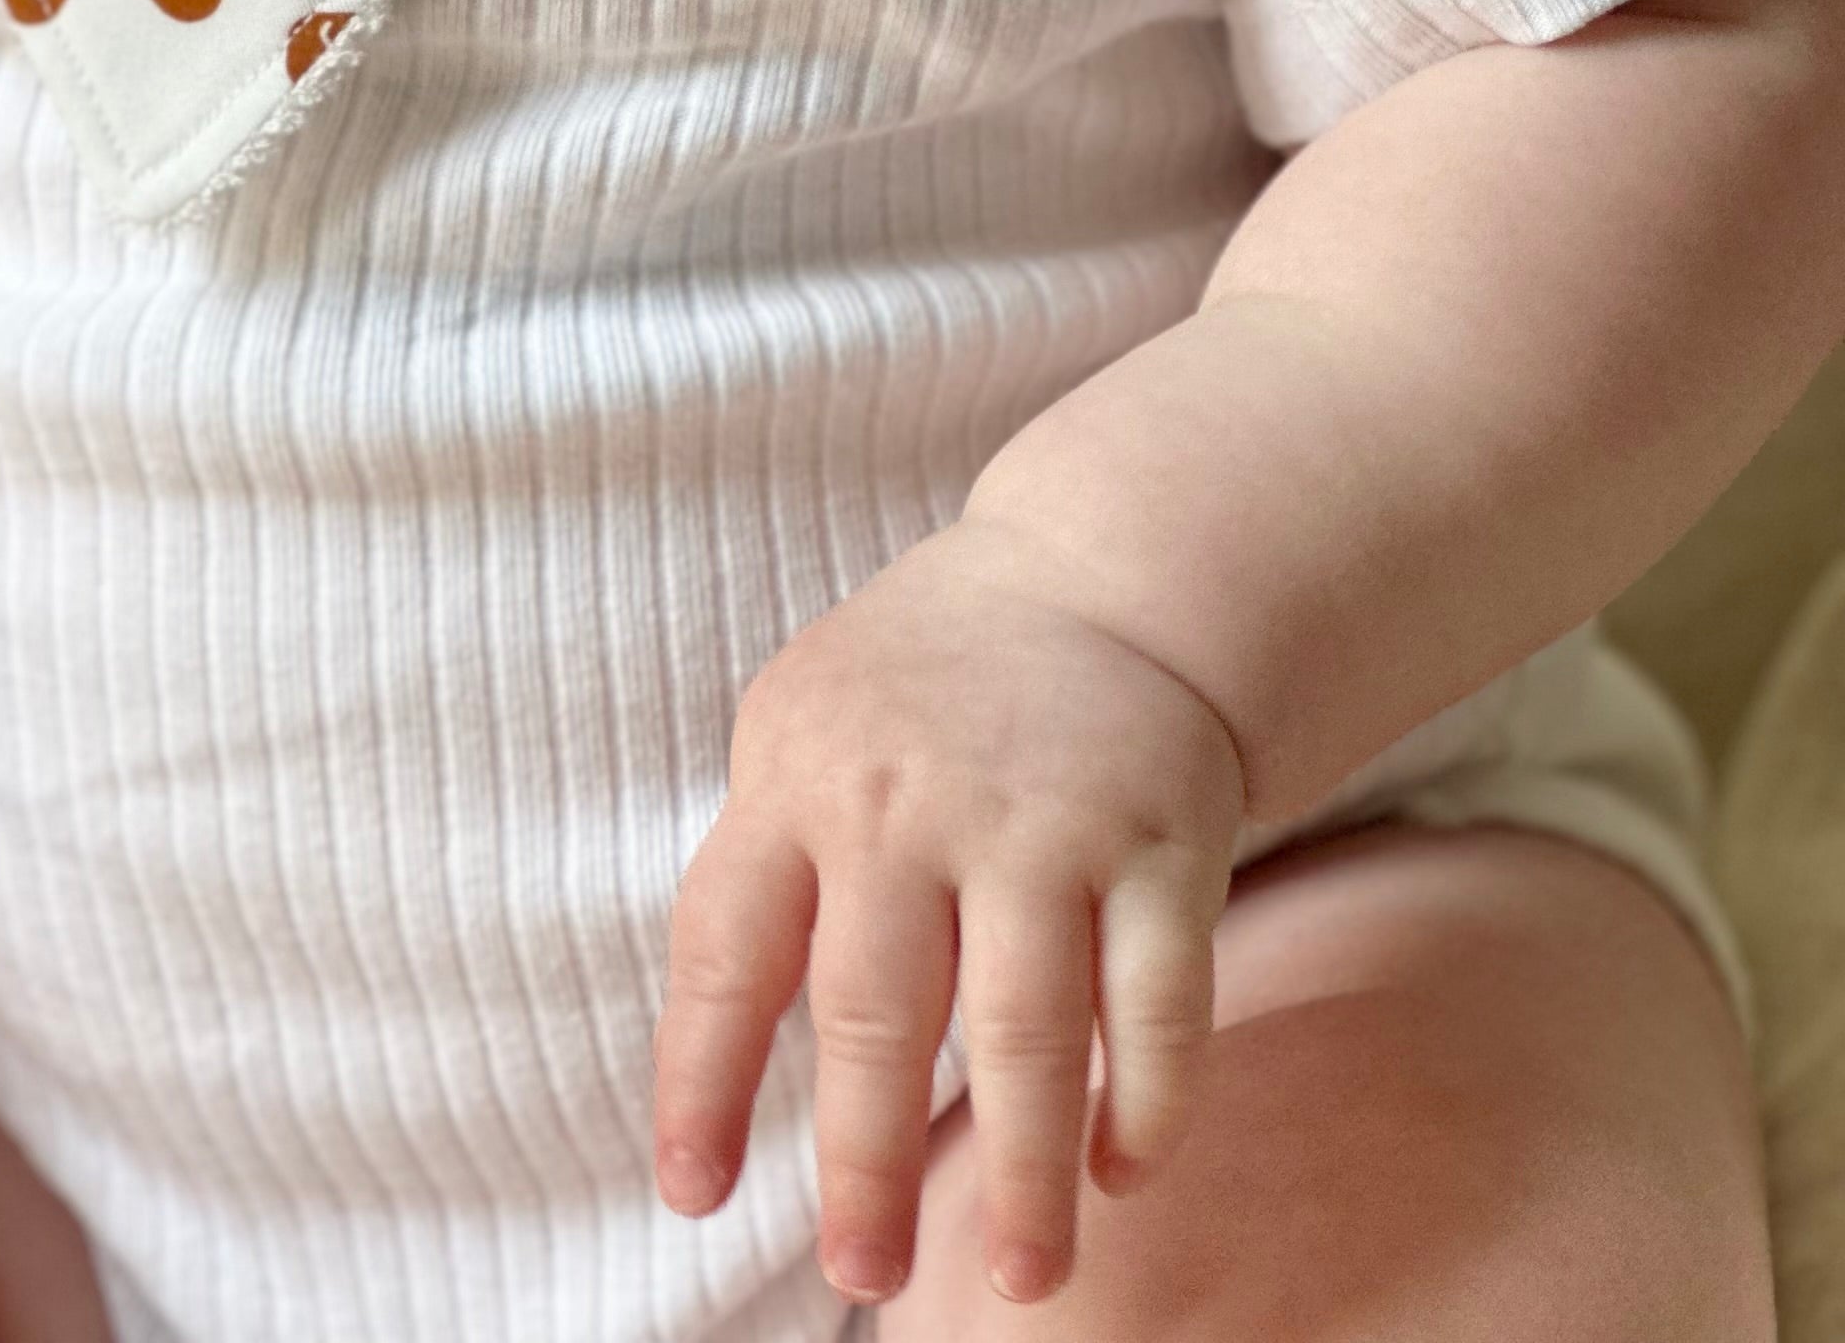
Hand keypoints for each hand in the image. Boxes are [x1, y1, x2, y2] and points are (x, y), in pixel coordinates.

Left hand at [651, 523, 1245, 1307]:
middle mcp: (912, 802)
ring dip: (1021, 1176)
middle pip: (874, 1014)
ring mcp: (1043, 825)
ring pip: (1026, 1035)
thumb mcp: (803, 734)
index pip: (727, 948)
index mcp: (799, 778)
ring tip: (1019, 1276)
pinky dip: (1143, 1107)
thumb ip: (766, 875)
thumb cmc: (919, 693)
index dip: (700, 1079)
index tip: (691, 1194)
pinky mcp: (1161, 846)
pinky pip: (1157, 1009)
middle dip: (865, 1164)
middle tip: (863, 1275)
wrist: (1100, 579)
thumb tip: (713, 1078)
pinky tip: (1118, 1170)